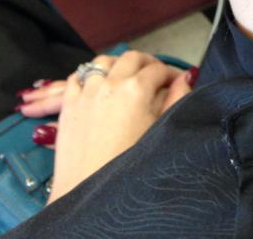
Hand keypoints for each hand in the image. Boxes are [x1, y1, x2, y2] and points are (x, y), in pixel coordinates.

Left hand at [42, 52, 194, 202]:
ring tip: (125, 77)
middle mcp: (111, 82)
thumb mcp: (160, 131)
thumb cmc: (128, 166)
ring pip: (103, 60)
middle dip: (146, 63)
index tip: (174, 82)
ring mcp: (87, 91)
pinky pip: (77, 75)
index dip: (170, 73)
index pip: (159, 69)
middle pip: (132, 58)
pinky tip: (96, 84)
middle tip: (153, 76)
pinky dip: (89, 74)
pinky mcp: (68, 103)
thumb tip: (185, 77)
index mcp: (138, 89)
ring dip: (117, 64)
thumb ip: (177, 99)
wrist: (87, 193)